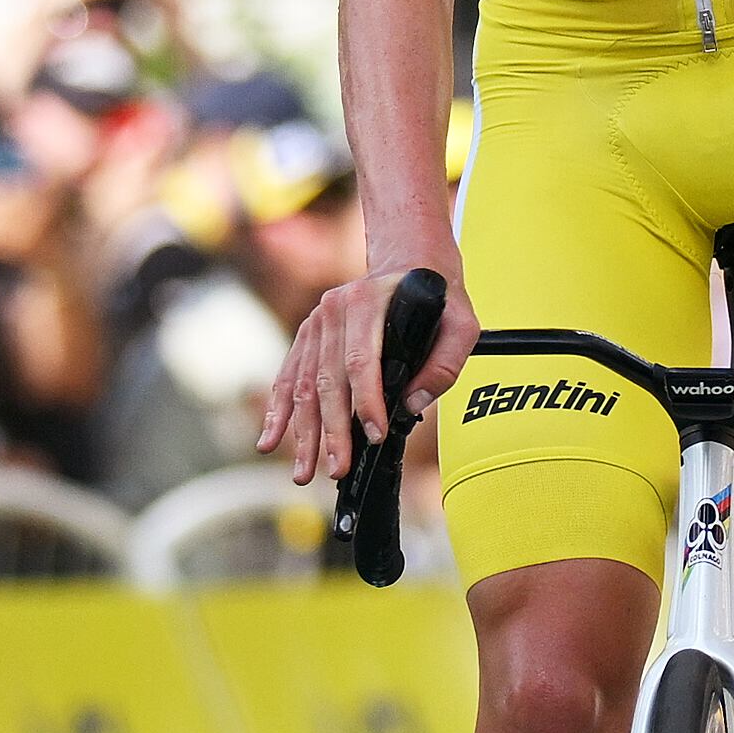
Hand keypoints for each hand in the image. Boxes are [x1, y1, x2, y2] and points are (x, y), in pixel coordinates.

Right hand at [257, 257, 478, 484]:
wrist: (411, 261)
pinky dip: (278, 411)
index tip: (374, 434)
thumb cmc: (439, 297)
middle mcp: (333, 310)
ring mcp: (316, 323)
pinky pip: (288, 378)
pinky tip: (270, 441)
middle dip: (331, 430)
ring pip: (303, 386)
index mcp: (367, 302)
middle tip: (337, 468)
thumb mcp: (462, 322)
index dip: (367, 402)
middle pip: (327, 380)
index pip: (361, 361)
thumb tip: (413, 404)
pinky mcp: (307, 335)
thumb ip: (446, 363)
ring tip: (304, 471)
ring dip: (303, 432)